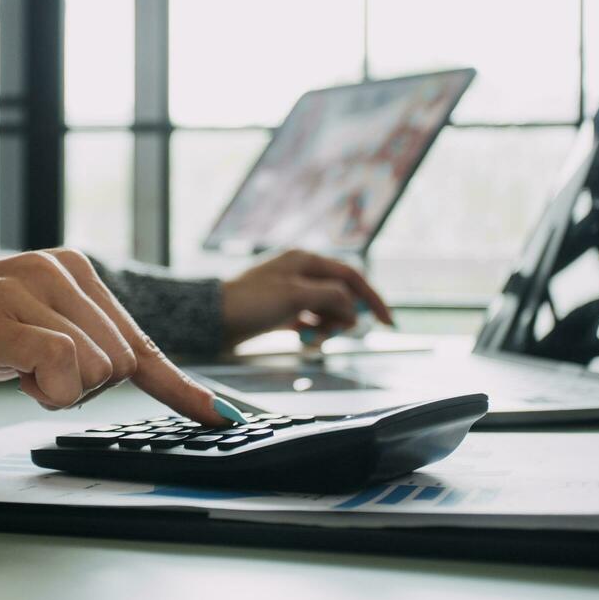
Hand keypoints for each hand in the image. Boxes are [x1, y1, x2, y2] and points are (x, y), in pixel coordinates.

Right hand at [0, 249, 230, 424]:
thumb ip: (83, 341)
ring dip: (55, 390)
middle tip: (29, 374)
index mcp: (73, 270)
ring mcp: (29, 290)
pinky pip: (61, 367)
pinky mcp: (0, 319)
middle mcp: (59, 270)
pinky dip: (45, 389)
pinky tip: (11, 374)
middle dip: (82, 388)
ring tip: (8, 366)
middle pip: (121, 363)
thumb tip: (137, 372)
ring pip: (96, 370)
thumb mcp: (33, 330)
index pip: (141, 340)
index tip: (220, 416)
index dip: (180, 387)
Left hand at [221, 249, 393, 346]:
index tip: (388, 322)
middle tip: (335, 333)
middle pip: (340, 292)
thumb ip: (331, 297)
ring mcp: (289, 291)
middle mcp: (299, 272)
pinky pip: (308, 320)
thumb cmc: (249, 303)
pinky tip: (306, 340)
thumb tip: (352, 308)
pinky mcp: (279, 310)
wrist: (210, 320)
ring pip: (325, 308)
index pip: (351, 275)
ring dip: (328, 325)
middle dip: (344, 315)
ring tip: (315, 339)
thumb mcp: (296, 296)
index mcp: (305, 260)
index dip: (372, 298)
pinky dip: (313, 330)